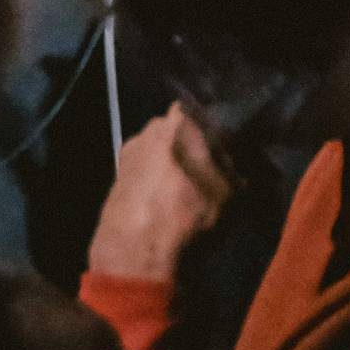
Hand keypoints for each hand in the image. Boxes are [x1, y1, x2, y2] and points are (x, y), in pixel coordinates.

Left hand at [88, 106, 234, 281]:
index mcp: (174, 124)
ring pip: (154, 147)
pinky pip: (141, 166)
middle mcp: (146, 128)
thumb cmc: (183, 206)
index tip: (215, 140)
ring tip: (181, 185)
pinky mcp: (116, 172)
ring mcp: (128, 150)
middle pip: (171, 129)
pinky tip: (161, 196)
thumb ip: (228, 172)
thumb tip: (232, 166)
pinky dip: (151, 176)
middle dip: (185, 142)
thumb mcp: (221, 191)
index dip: (204, 124)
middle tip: (201, 165)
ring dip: (166, 160)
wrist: (134, 239)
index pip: (192, 110)